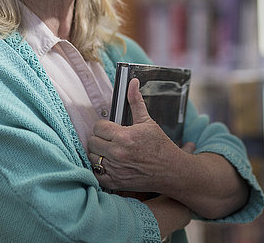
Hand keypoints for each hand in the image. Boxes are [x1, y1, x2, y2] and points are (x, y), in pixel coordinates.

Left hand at [88, 78, 194, 193]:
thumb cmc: (160, 145)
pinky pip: (96, 174)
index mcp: (124, 136)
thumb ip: (136, 101)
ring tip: (108, 150)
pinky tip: (107, 164)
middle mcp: (117, 153)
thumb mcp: (147, 121)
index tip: (109, 128)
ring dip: (98, 153)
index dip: (103, 126)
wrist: (171, 171)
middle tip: (108, 139)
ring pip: (92, 157)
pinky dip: (99, 170)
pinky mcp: (116, 183)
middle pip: (92, 141)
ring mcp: (116, 169)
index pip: (98, 127)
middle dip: (99, 138)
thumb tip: (132, 82)